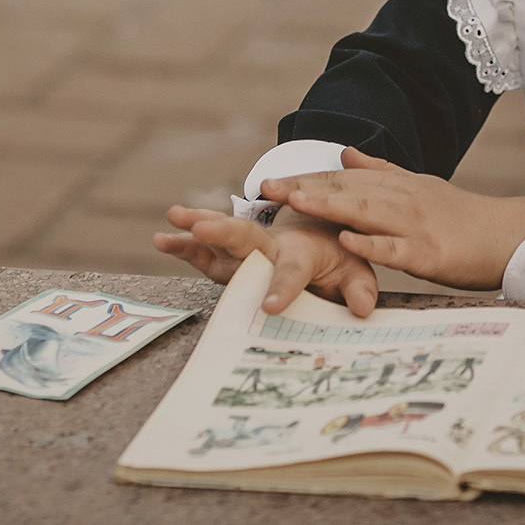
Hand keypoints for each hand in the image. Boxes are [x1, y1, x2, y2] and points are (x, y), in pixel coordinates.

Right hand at [152, 204, 379, 316]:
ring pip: (221, 238)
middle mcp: (269, 246)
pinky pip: (206, 252)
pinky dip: (184, 246)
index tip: (271, 307)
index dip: (283, 288)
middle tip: (202, 226)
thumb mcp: (354, 270)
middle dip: (225, 233)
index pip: (293, 271)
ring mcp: (247, 251)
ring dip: (198, 226)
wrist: (320, 233)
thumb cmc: (337, 256)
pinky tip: (161, 239)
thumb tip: (362, 309)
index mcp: (302, 252)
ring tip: (174, 216)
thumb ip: (358, 287)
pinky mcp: (231, 257)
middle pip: (247, 239)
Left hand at [259, 147, 524, 292]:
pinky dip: (371, 244)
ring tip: (295, 200)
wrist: (507, 234)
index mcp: (395, 186)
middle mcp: (401, 199)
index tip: (269, 181)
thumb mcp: (418, 187)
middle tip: (266, 186)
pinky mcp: (429, 252)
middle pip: (347, 192)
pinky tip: (347, 241)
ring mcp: (415, 225)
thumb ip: (379, 171)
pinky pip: (396, 248)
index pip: (343, 181)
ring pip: (366, 212)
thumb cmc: (461, 216)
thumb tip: (344, 154)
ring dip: (329, 206)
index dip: (306, 179)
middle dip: (305, 188)